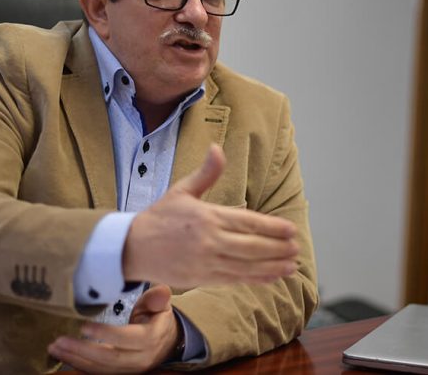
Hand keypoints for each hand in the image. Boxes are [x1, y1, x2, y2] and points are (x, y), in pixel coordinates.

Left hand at [48, 285, 179, 373]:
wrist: (167, 342)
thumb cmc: (158, 318)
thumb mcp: (161, 305)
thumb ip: (157, 298)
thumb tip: (161, 291)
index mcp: (150, 338)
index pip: (125, 339)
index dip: (104, 334)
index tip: (83, 326)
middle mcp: (140, 358)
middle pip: (109, 358)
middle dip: (82, 351)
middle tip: (59, 341)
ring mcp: (129, 369)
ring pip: (101, 368)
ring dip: (75, 359)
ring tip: (55, 348)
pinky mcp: (121, 374)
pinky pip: (99, 373)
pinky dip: (80, 367)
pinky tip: (65, 358)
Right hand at [123, 144, 298, 287]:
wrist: (131, 248)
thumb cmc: (159, 217)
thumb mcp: (181, 190)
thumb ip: (206, 173)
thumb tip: (217, 148)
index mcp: (207, 217)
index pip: (247, 222)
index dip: (272, 228)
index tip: (290, 230)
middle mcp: (210, 241)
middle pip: (252, 246)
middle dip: (277, 248)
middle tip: (296, 248)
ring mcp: (206, 262)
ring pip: (246, 266)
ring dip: (272, 266)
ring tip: (291, 265)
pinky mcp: (202, 279)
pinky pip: (234, 280)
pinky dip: (255, 279)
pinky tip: (270, 277)